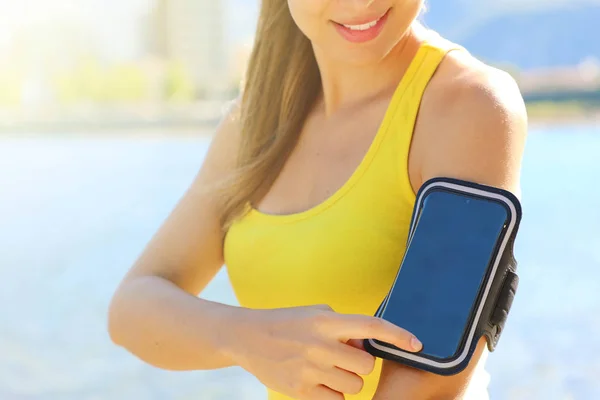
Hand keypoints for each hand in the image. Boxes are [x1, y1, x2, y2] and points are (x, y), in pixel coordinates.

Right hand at [224, 304, 421, 399]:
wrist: (248, 337)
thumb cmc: (289, 322)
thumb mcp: (317, 313)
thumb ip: (345, 327)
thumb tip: (367, 346)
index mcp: (326, 321)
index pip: (371, 326)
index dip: (398, 335)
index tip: (417, 344)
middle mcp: (320, 344)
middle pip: (366, 365)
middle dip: (360, 364)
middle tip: (343, 357)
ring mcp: (310, 368)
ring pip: (355, 386)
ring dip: (348, 380)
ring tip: (328, 369)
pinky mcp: (300, 389)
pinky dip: (334, 394)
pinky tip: (320, 382)